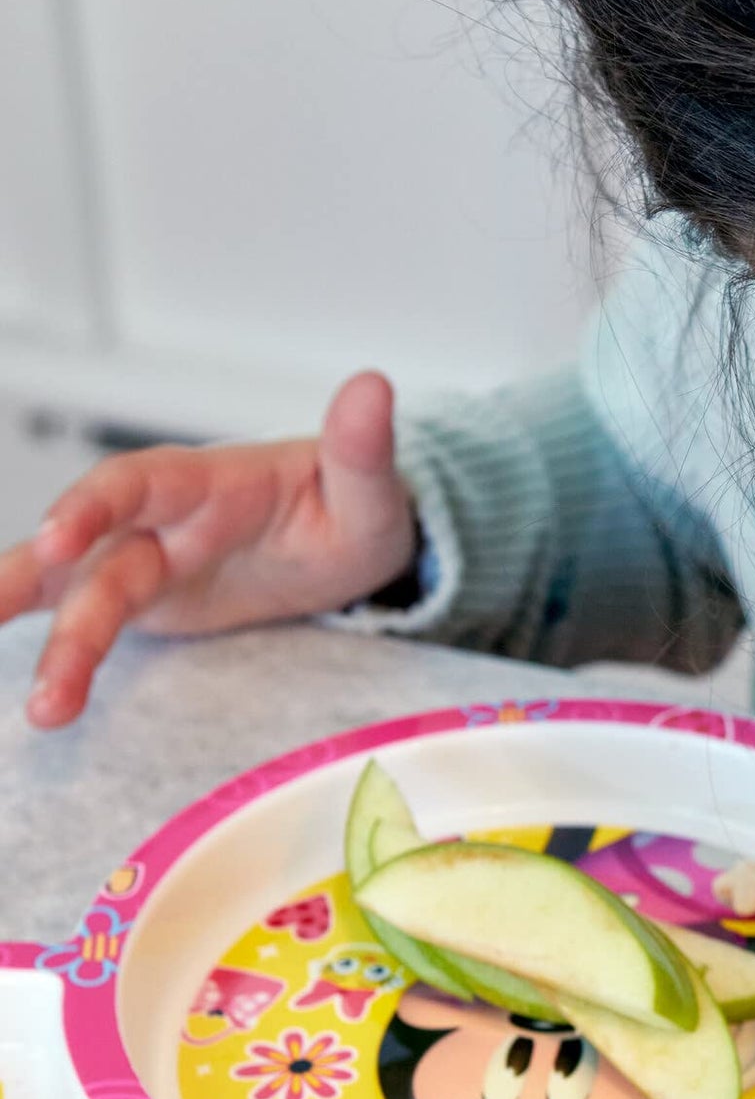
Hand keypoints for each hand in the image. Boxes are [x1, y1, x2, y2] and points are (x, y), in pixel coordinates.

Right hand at [0, 370, 417, 726]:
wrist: (349, 544)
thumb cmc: (353, 508)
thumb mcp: (371, 490)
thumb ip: (363, 450)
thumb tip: (374, 388)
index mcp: (209, 481)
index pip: (136, 482)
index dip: (93, 505)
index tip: (59, 538)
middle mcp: (162, 518)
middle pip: (88, 548)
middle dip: (35, 579)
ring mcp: (147, 561)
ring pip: (80, 596)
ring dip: (56, 648)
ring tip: (40, 710)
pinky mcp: (147, 601)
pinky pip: (90, 623)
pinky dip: (60, 656)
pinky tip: (41, 701)